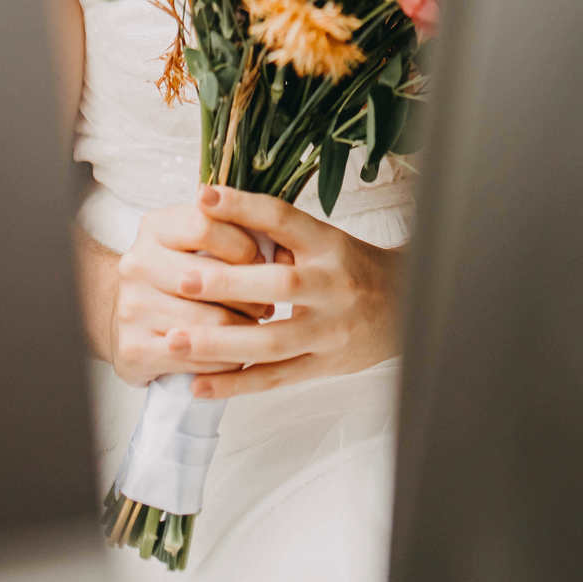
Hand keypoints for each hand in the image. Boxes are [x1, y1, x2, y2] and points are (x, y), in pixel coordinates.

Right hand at [110, 201, 274, 386]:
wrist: (122, 312)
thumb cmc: (176, 274)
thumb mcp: (195, 242)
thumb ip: (233, 235)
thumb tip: (284, 254)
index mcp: (155, 228)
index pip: (206, 225)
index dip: (243, 244)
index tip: (260, 261)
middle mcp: (137, 263)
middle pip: (212, 280)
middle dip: (251, 295)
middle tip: (267, 305)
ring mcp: (132, 307)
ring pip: (211, 323)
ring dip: (243, 331)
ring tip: (254, 330)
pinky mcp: (134, 349)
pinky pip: (198, 359)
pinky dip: (225, 361)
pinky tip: (234, 356)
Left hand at [161, 183, 405, 399]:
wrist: (408, 307)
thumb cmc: (352, 267)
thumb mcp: (324, 239)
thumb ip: (279, 234)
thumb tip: (215, 214)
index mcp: (329, 244)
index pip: (284, 219)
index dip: (244, 206)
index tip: (203, 197)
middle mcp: (332, 285)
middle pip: (281, 285)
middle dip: (230, 283)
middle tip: (183, 280)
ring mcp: (329, 330)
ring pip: (273, 341)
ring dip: (221, 343)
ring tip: (175, 341)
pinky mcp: (324, 365)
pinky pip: (276, 378)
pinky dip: (237, 383)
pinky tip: (200, 385)